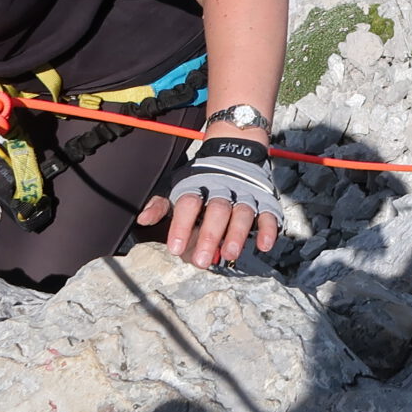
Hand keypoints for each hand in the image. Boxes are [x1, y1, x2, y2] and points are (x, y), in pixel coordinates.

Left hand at [138, 136, 281, 267]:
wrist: (234, 151)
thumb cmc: (200, 182)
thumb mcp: (176, 189)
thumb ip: (161, 205)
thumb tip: (142, 219)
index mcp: (198, 187)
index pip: (188, 204)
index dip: (180, 226)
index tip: (174, 249)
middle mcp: (222, 190)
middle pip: (217, 211)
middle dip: (209, 236)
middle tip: (201, 261)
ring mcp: (246, 195)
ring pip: (243, 213)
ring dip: (237, 234)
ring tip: (230, 254)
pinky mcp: (265, 201)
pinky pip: (269, 215)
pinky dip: (268, 230)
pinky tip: (263, 246)